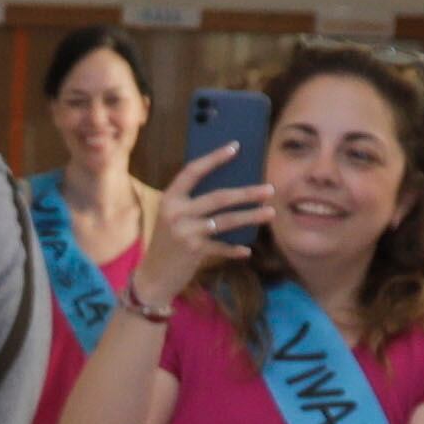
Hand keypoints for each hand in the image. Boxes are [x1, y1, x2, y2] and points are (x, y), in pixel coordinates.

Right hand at [129, 144, 266, 314]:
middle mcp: (176, 213)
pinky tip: (247, 250)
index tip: (235, 147)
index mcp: (170, 198)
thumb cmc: (169, 242)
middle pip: (218, 197)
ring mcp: (185, 232)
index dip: (214, 158)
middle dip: (246, 193)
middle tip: (270, 189)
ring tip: (270, 213)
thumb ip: (192, 202)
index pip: (193, 171)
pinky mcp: (193, 252)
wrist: (153, 276)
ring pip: (225, 221)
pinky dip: (234, 249)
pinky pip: (221, 247)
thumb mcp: (173, 217)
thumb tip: (231, 188)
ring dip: (250, 217)